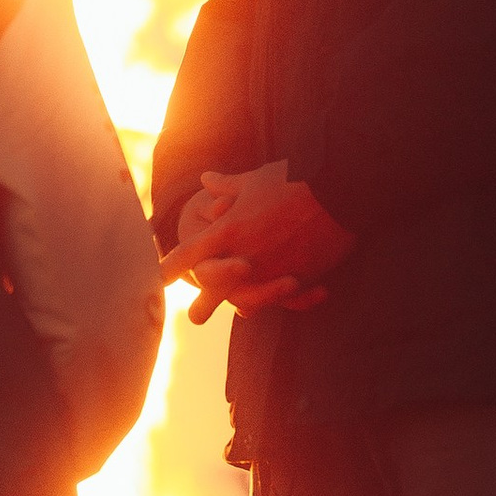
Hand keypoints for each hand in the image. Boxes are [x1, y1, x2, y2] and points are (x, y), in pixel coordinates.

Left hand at [165, 161, 357, 324]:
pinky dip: (279, 300)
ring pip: (249, 299)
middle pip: (215, 286)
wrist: (339, 188)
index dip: (170, 266)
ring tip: (240, 314)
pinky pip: (282, 298)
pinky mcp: (299, 278)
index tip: (157, 276)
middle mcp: (245, 255)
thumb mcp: (256, 179)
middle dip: (204, 302)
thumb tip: (206, 180)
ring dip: (243, 305)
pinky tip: (281, 302)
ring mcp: (271, 270)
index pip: (190, 253)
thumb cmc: (295, 178)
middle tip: (195, 317)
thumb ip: (228, 186)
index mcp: (229, 229)